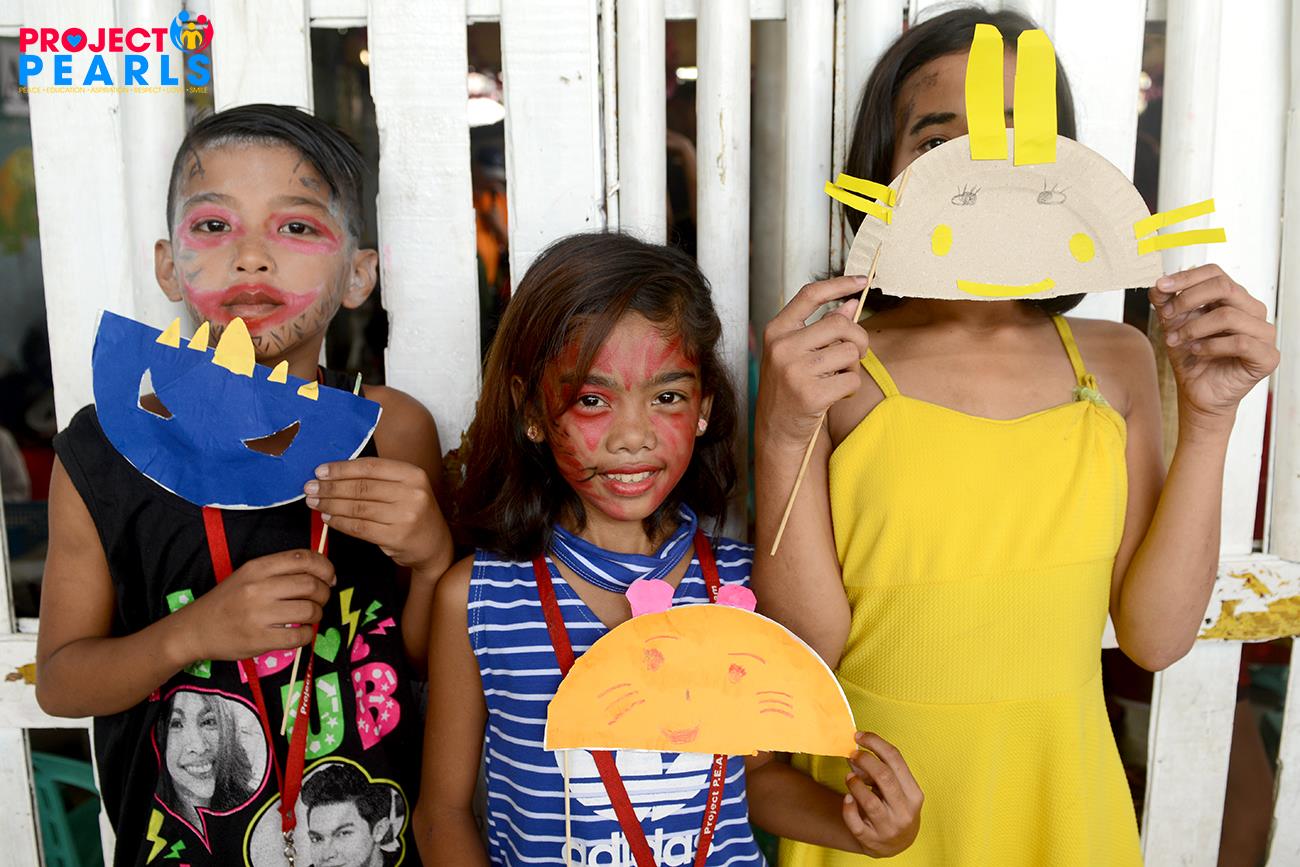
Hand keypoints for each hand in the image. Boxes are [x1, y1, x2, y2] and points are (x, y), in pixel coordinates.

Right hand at [179, 550, 333, 661]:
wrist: (195, 629)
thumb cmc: (227, 601)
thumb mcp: (248, 575)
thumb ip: (280, 570)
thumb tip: (321, 573)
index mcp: (257, 567)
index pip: (303, 558)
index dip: (325, 566)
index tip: (329, 576)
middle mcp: (258, 588)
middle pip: (311, 584)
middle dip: (325, 592)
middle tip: (322, 599)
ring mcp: (258, 615)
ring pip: (309, 610)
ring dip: (318, 614)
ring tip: (311, 616)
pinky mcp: (260, 639)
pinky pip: (299, 636)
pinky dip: (308, 634)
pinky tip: (302, 632)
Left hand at [305, 457, 449, 576]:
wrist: (434, 545)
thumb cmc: (412, 512)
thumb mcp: (404, 488)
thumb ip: (377, 478)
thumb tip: (335, 472)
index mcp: (412, 474)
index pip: (370, 466)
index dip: (342, 468)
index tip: (320, 471)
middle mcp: (412, 492)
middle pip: (362, 487)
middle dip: (331, 487)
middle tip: (310, 488)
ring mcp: (405, 515)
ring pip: (358, 507)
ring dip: (331, 504)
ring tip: (314, 502)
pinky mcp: (396, 537)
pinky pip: (359, 527)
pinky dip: (340, 522)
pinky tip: (328, 518)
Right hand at [757, 277, 870, 446]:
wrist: (776, 431)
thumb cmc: (789, 389)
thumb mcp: (797, 353)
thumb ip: (821, 327)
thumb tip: (849, 304)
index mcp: (777, 331)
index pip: (810, 295)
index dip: (839, 284)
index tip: (861, 281)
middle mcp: (782, 347)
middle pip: (840, 324)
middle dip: (858, 339)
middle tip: (856, 355)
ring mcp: (795, 370)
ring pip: (850, 352)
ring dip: (853, 366)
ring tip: (837, 378)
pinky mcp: (810, 393)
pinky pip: (852, 379)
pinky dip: (851, 388)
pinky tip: (836, 395)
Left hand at [842, 732, 922, 856]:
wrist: (894, 844)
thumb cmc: (893, 806)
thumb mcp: (893, 789)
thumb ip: (878, 770)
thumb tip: (855, 756)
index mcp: (914, 793)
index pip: (896, 759)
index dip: (875, 743)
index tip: (858, 735)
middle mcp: (905, 811)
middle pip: (884, 777)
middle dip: (865, 760)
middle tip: (852, 755)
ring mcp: (889, 828)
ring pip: (870, 801)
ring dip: (855, 784)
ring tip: (849, 778)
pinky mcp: (872, 840)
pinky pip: (855, 822)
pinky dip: (848, 808)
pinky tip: (847, 799)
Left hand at [1152, 264, 1278, 435]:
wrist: (1197, 392)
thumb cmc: (1191, 356)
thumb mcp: (1173, 325)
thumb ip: (1166, 303)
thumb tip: (1158, 285)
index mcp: (1234, 298)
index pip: (1215, 273)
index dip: (1186, 277)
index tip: (1160, 286)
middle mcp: (1252, 310)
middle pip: (1223, 287)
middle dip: (1187, 300)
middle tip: (1166, 317)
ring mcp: (1263, 333)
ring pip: (1228, 315)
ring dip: (1194, 327)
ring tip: (1175, 340)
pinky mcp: (1267, 356)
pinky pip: (1240, 342)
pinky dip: (1211, 346)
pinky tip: (1195, 351)